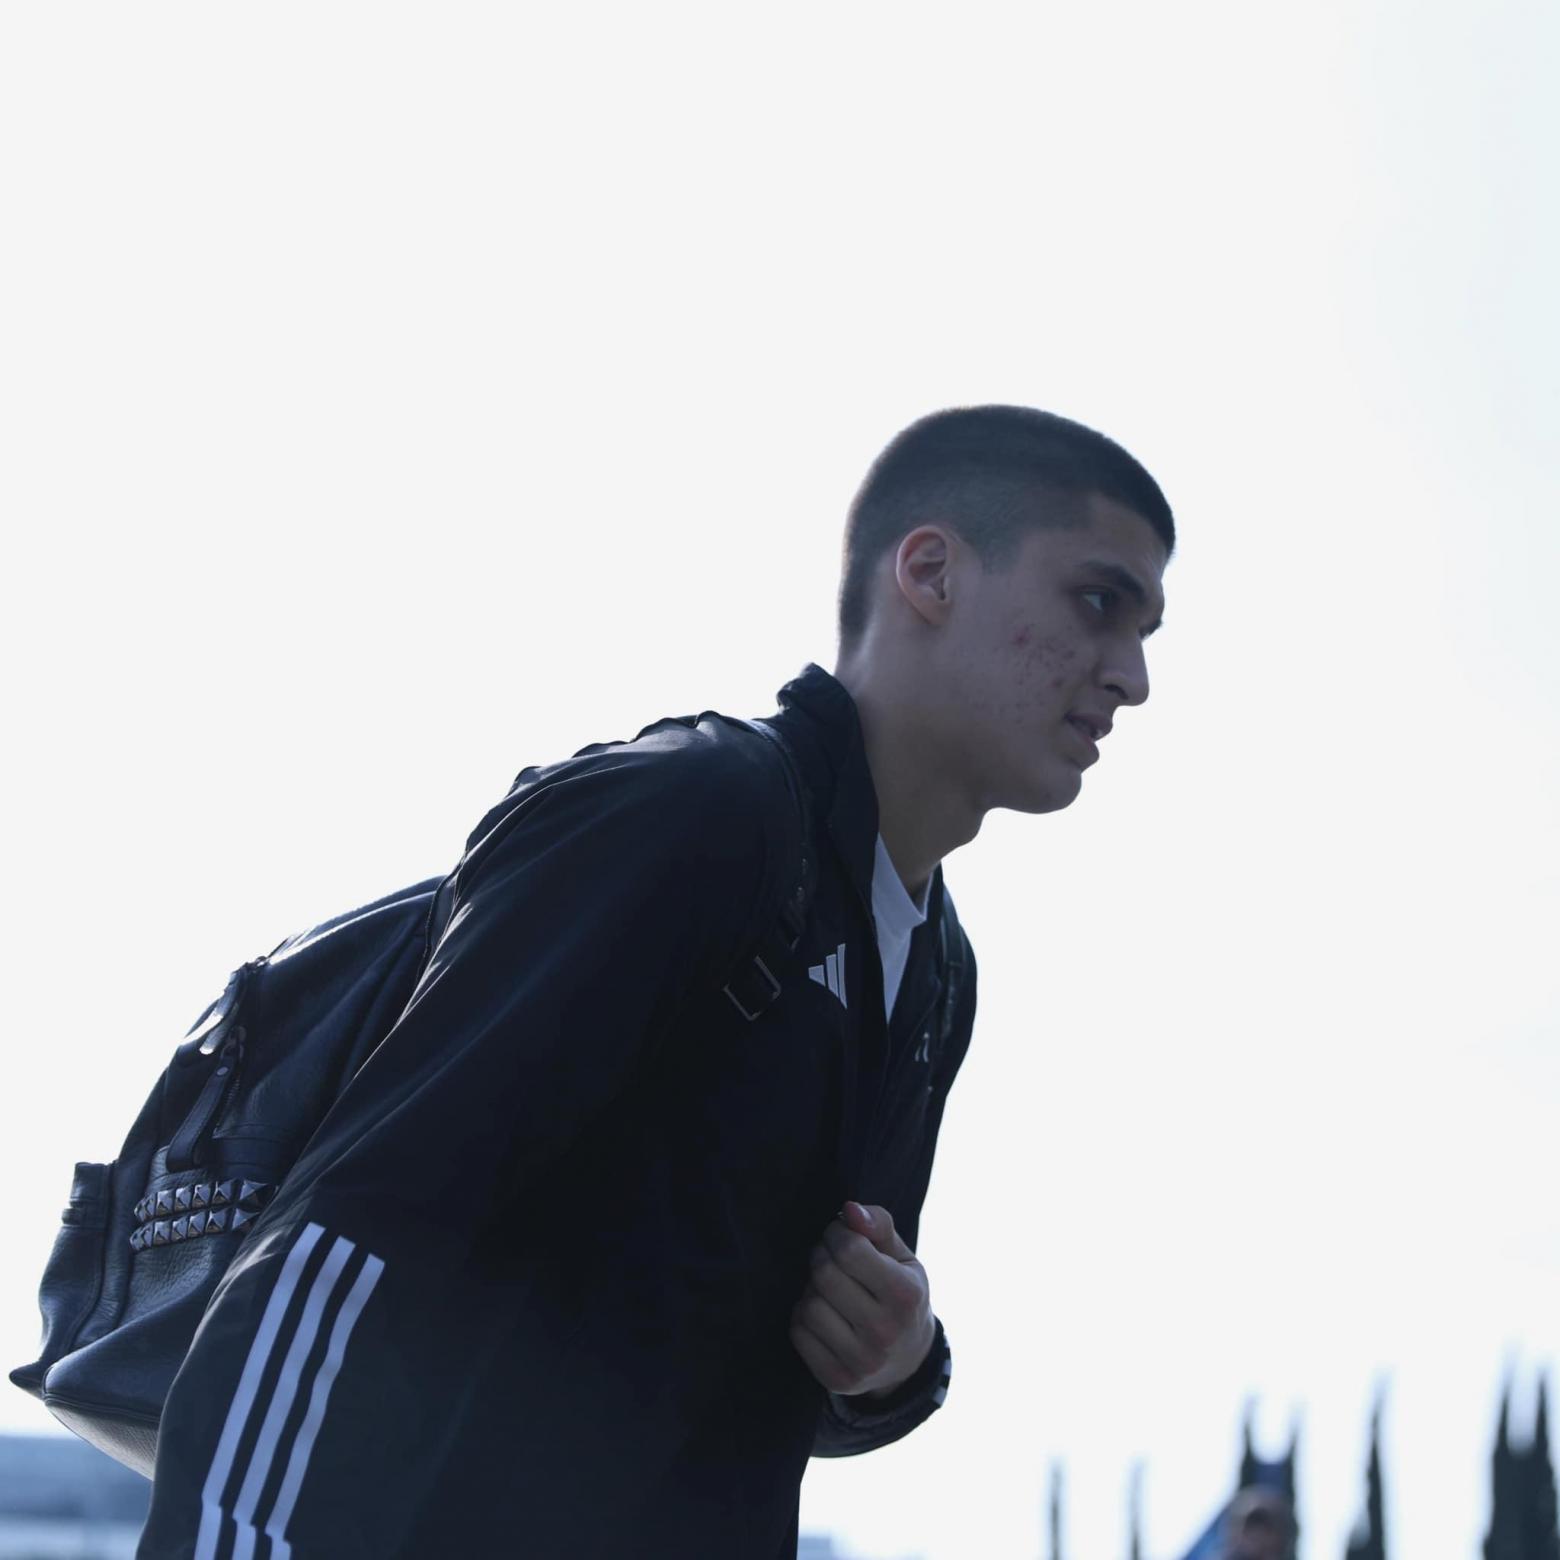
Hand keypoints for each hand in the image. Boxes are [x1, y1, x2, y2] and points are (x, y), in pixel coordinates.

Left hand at [788, 1200, 935, 1398]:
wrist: (908, 1360)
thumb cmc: (900, 1294)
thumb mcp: (903, 1257)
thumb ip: (879, 1224)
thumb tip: (848, 1210)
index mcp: (906, 1296)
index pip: (850, 1250)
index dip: (836, 1233)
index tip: (839, 1234)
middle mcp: (886, 1332)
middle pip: (824, 1275)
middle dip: (820, 1255)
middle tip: (829, 1256)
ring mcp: (862, 1361)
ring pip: (809, 1305)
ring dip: (811, 1288)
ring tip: (827, 1287)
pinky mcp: (838, 1380)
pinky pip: (799, 1333)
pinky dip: (803, 1316)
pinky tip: (822, 1313)